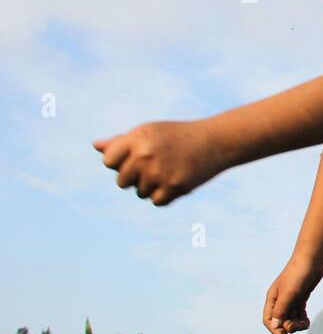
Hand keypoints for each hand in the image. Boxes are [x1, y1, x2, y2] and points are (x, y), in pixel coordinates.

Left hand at [92, 120, 228, 205]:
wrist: (215, 141)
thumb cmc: (178, 136)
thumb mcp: (151, 132)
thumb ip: (122, 142)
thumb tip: (96, 146)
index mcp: (137, 138)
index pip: (108, 162)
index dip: (119, 163)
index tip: (134, 159)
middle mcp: (145, 154)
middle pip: (122, 181)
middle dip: (135, 177)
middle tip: (155, 167)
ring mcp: (159, 172)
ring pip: (139, 192)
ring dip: (151, 187)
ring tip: (169, 171)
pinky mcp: (174, 186)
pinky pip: (156, 201)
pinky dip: (164, 195)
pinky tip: (176, 181)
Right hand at [263, 255, 322, 333]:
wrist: (312, 259)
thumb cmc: (298, 274)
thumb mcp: (290, 294)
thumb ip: (282, 310)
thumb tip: (275, 326)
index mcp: (272, 298)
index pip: (268, 320)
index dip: (275, 330)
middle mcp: (280, 299)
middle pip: (281, 320)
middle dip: (289, 326)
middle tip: (300, 325)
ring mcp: (291, 298)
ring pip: (291, 317)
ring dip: (297, 324)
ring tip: (306, 324)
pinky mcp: (301, 296)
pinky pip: (299, 313)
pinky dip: (302, 319)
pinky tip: (307, 321)